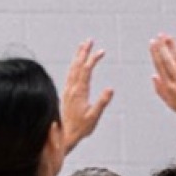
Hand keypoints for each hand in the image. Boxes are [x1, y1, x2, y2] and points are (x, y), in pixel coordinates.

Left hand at [60, 39, 113, 153]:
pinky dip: (74, 65)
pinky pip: (69, 74)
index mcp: (79, 92)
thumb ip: (102, 102)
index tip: (101, 51)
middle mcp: (72, 88)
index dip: (93, 59)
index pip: (87, 70)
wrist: (65, 135)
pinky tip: (76, 64)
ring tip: (82, 47)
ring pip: (72, 68)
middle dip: (84, 52)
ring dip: (78, 56)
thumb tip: (110, 89)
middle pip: (78, 65)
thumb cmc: (80, 128)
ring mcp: (68, 90)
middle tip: (89, 40)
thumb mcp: (94, 116)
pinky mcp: (66, 93)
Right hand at [149, 35, 175, 130]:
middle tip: (160, 35)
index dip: (155, 53)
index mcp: (169, 89)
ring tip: (170, 37)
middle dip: (163, 46)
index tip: (153, 43)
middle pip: (168, 61)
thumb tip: (153, 76)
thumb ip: (160, 90)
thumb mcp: (171, 103)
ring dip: (174, 47)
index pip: (160, 66)